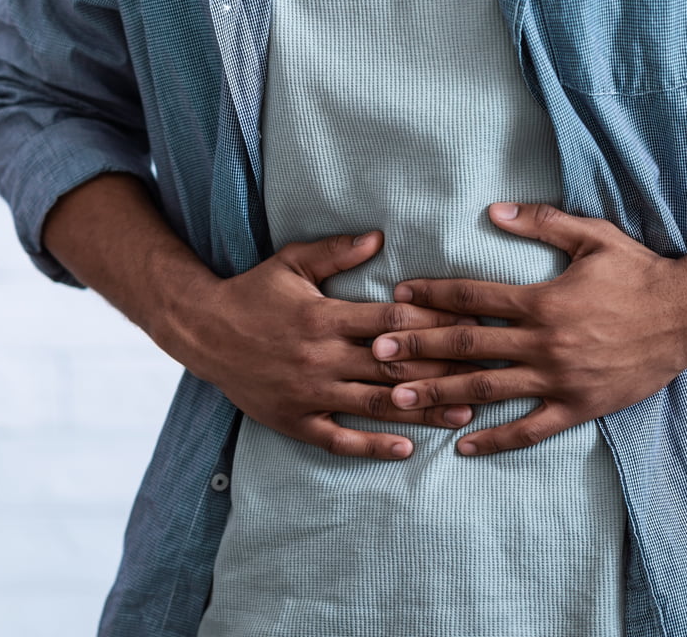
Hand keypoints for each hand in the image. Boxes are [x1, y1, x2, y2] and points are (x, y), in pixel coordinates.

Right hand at [156, 230, 480, 459]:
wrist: (200, 331)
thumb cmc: (252, 292)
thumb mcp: (290, 263)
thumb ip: (335, 251)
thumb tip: (380, 236)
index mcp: (324, 316)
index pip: (389, 322)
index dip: (432, 324)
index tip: (470, 324)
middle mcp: (320, 357)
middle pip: (392, 366)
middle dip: (442, 371)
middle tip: (486, 375)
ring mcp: (308, 392)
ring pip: (375, 405)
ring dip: (423, 411)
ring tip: (464, 414)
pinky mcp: (295, 419)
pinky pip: (338, 438)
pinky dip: (372, 446)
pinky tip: (406, 449)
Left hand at [371, 203, 686, 454]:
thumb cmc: (639, 272)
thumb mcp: (594, 236)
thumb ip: (543, 223)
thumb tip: (494, 211)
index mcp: (541, 300)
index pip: (473, 296)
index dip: (432, 295)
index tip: (398, 296)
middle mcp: (543, 342)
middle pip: (467, 345)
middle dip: (418, 347)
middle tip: (377, 350)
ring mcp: (559, 378)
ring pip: (488, 389)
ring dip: (440, 393)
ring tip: (399, 399)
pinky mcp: (578, 406)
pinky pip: (530, 428)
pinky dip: (495, 439)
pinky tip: (463, 446)